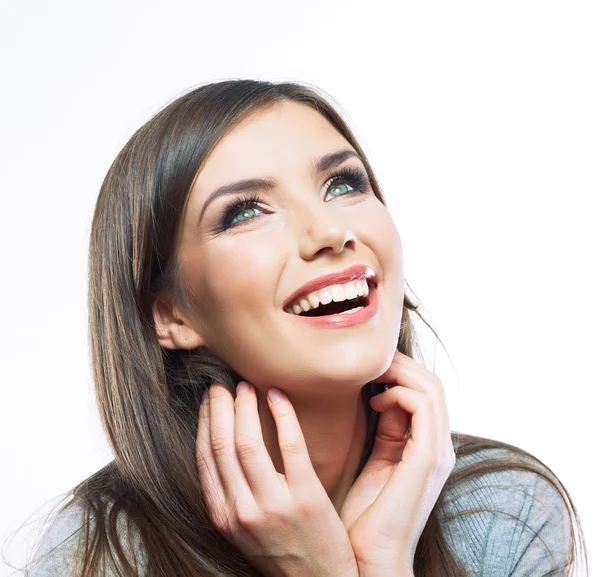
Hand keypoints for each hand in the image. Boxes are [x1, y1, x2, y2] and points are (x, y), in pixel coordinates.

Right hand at [196, 382, 359, 576]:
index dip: (203, 422)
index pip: (205, 458)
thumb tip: (225, 449)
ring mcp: (273, 506)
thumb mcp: (246, 531)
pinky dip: (282, 415)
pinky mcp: (306, 499)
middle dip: (218, 407)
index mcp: (224, 517)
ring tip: (247, 385)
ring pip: (248, 443)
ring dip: (244, 407)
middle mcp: (242, 511)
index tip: (207, 399)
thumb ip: (233, 495)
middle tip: (222, 382)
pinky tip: (278, 396)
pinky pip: (290, 446)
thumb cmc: (283, 552)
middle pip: (222, 445)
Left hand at [339, 351, 455, 573]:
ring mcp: (437, 453)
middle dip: (401, 364)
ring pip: (432, 390)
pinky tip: (373, 401)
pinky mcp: (427, 460)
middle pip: (432, 384)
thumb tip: (377, 396)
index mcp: (426, 446)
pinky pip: (423, 409)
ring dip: (400, 372)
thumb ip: (385, 430)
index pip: (425, 391)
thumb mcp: (375, 460)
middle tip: (370, 358)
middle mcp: (438, 446)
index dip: (398, 370)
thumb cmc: (366, 514)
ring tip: (371, 371)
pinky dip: (399, 394)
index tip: (366, 365)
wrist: (371, 557)